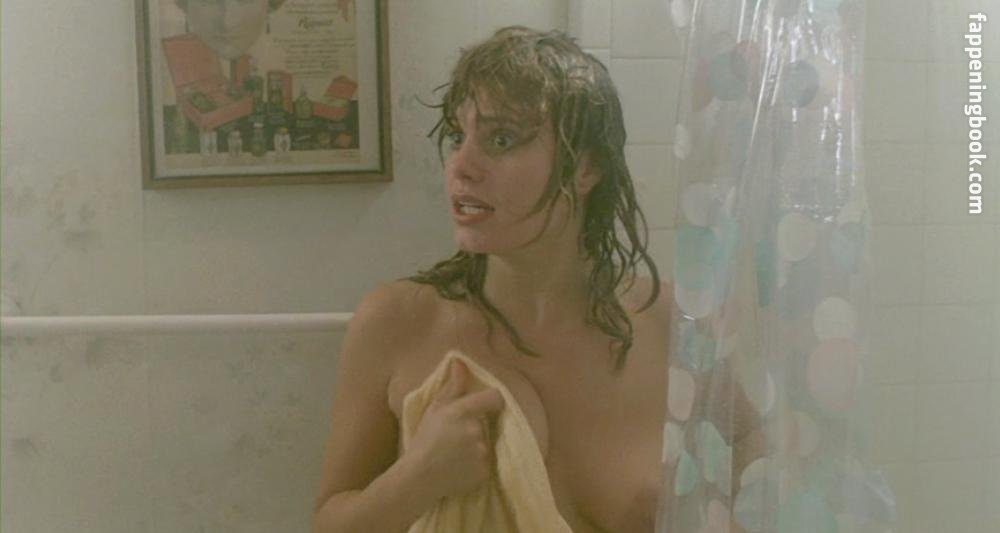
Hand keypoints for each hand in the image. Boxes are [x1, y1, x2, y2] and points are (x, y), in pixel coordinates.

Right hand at [404, 358, 504, 500]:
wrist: (419, 477)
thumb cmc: (424, 440)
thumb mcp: (435, 409)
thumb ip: (453, 386)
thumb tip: (460, 362)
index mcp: (463, 411)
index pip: (495, 398)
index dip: (492, 400)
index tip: (485, 406)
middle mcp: (476, 430)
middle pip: (489, 422)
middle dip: (477, 426)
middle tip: (457, 436)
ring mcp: (482, 452)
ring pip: (487, 442)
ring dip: (477, 445)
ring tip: (457, 453)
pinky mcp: (485, 471)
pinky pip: (487, 462)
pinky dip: (477, 464)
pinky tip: (461, 466)